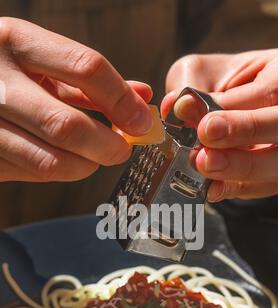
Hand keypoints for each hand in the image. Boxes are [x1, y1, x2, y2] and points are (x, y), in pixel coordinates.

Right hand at [0, 17, 152, 181]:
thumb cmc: (2, 69)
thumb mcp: (38, 59)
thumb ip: (87, 80)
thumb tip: (140, 98)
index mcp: (16, 41)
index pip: (86, 68)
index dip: (122, 100)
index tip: (141, 121)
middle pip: (67, 125)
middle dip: (107, 146)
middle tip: (121, 150)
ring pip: (51, 160)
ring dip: (85, 166)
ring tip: (93, 158)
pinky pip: (32, 173)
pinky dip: (58, 171)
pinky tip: (61, 159)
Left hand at [161, 49, 277, 201]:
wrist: (223, 112)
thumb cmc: (218, 86)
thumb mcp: (202, 72)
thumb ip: (190, 86)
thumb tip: (176, 107)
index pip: (269, 92)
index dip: (236, 110)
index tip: (203, 123)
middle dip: (246, 134)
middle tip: (206, 141)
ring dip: (240, 168)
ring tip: (204, 165)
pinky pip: (265, 186)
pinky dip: (236, 188)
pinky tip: (211, 188)